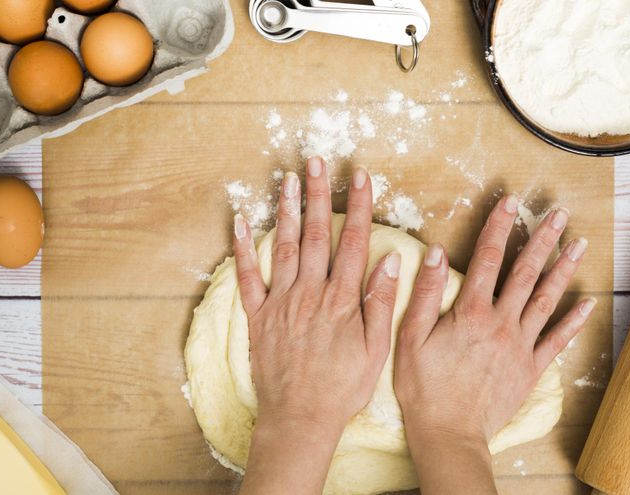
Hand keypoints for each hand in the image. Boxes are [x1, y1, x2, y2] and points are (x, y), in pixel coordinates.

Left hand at [236, 157, 400, 494]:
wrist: (301, 418)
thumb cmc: (343, 387)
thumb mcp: (375, 350)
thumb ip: (379, 303)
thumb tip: (389, 261)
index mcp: (341, 300)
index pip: (352, 243)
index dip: (357, 207)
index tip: (360, 177)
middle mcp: (309, 293)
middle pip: (314, 235)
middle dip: (317, 195)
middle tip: (316, 161)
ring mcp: (281, 303)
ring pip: (283, 247)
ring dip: (284, 211)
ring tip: (286, 179)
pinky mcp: (258, 317)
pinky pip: (248, 278)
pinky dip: (243, 250)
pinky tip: (240, 223)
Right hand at [395, 194, 594, 493]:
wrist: (448, 432)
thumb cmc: (423, 387)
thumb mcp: (411, 337)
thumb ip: (426, 293)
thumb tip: (437, 252)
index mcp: (470, 312)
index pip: (487, 258)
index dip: (499, 226)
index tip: (511, 201)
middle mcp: (500, 323)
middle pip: (525, 272)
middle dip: (542, 239)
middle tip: (558, 213)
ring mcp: (520, 346)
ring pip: (546, 299)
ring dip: (563, 270)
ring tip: (579, 244)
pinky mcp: (530, 368)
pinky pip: (557, 340)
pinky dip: (573, 321)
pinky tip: (588, 302)